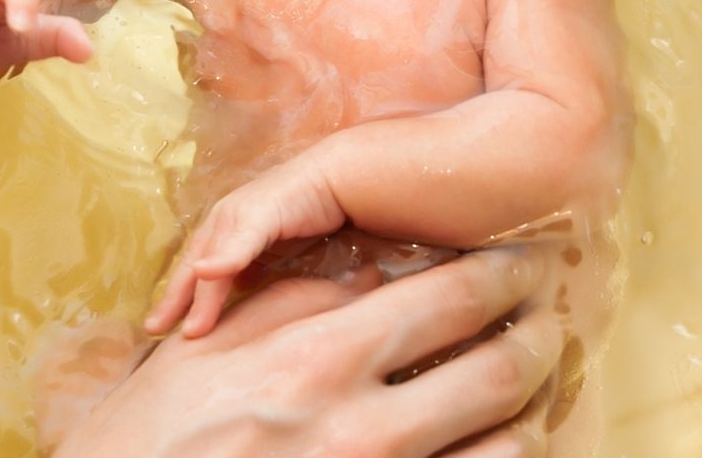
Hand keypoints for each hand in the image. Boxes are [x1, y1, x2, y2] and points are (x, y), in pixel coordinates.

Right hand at [55, 247, 561, 457]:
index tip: (520, 263)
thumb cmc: (152, 436)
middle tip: (549, 317)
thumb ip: (286, 301)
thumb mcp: (212, 350)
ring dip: (527, 412)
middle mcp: (357, 425)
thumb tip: (361, 274)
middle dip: (535, 332)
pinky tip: (497, 446)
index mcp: (314, 356)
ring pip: (504, 446)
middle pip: (492, 365)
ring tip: (533, 393)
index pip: (443, 297)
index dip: (497, 275)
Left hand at [145, 146, 345, 337]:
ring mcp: (240, 213)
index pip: (192, 265)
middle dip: (174, 298)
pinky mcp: (260, 212)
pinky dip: (223, 259)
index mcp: (224, 227)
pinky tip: (210, 273)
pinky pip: (239, 242)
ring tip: (190, 327)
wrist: (335, 178)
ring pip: (212, 258)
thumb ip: (250, 264)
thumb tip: (236, 290)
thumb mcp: (272, 245)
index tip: (158, 327)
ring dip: (199, 292)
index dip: (176, 296)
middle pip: (193, 263)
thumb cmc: (305, 211)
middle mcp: (225, 218)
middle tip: (155, 330)